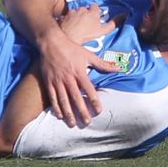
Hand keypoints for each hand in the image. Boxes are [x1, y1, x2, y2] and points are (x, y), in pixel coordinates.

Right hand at [37, 8, 120, 127]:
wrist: (51, 42)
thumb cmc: (71, 49)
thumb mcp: (88, 54)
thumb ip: (103, 64)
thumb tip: (119, 68)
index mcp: (80, 72)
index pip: (89, 89)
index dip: (94, 100)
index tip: (99, 111)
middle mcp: (68, 78)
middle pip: (76, 97)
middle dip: (81, 111)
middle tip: (87, 122)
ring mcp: (58, 81)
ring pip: (63, 100)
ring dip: (68, 113)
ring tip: (73, 124)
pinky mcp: (49, 82)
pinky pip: (52, 97)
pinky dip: (56, 107)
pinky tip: (60, 116)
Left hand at [57, 3, 115, 43]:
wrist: (70, 38)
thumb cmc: (88, 36)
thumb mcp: (103, 31)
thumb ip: (114, 23)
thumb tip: (125, 14)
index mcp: (93, 12)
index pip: (95, 6)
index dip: (95, 11)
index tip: (94, 17)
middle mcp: (83, 9)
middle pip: (85, 9)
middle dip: (86, 14)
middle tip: (86, 23)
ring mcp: (73, 12)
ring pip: (76, 12)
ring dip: (77, 16)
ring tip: (77, 26)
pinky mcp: (65, 16)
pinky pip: (68, 16)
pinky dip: (69, 20)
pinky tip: (69, 26)